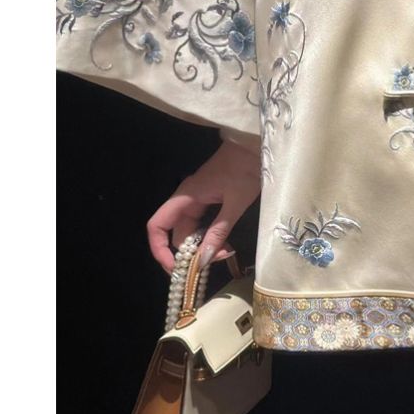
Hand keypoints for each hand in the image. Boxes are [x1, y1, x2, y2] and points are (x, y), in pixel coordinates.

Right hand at [146, 139, 259, 276]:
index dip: (160, 249)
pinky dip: (211, 236)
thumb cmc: (246, 168)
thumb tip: (204, 260)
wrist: (256, 145)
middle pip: (177, 234)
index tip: (176, 268)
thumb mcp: (235, 203)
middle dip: (191, 253)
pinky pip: (203, 224)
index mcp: (186, 197)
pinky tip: (226, 244)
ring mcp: (198, 199)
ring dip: (204, 246)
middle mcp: (187, 199)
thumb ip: (219, 231)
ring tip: (225, 253)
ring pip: (192, 231)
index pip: (157, 226)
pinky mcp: (210, 199)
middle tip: (214, 262)